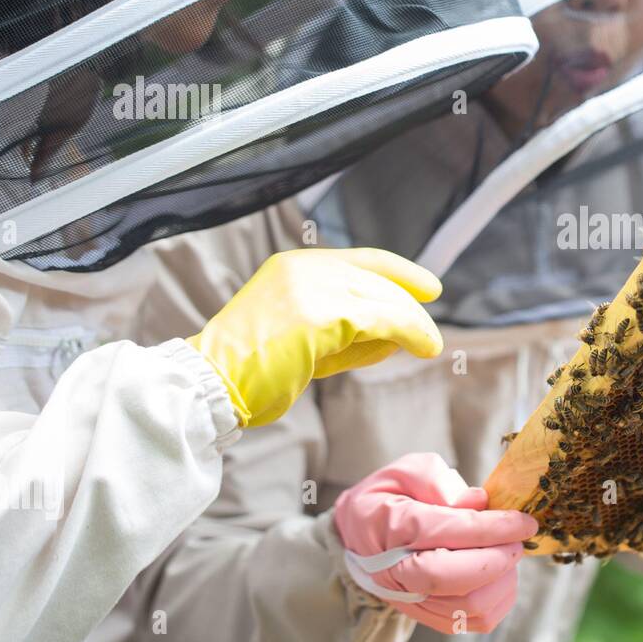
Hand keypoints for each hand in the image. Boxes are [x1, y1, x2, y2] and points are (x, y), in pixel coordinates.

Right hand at [188, 248, 442, 427]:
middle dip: (409, 306)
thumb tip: (395, 335)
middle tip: (430, 333)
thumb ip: (344, 330)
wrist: (211, 383)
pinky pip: (383, 319)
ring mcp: (312, 288)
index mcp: (294, 265)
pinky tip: (424, 347)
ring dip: (415, 323)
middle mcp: (304, 267)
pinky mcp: (322, 314)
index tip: (430, 286)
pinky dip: (411, 332)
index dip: (401, 272)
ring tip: (431, 345)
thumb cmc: (252, 370)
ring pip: (384, 298)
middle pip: (378, 279)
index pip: (363, 258)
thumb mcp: (302, 337)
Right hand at [333, 452, 537, 634]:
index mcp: (390, 527)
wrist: (360, 537)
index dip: (492, 529)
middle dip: (499, 558)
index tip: (525, 522)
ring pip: (468, 606)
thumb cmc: (388, 497)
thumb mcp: (404, 470)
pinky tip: (500, 574)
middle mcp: (396, 571)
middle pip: (455, 578)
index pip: (447, 532)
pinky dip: (498, 599)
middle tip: (519, 540)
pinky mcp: (427, 615)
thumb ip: (437, 480)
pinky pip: (472, 621)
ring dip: (502, 580)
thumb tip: (476, 502)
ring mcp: (411, 599)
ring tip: (507, 554)